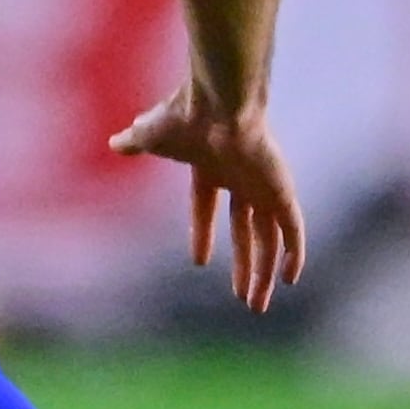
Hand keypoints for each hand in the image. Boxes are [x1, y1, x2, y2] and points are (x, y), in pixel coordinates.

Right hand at [109, 86, 305, 310]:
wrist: (218, 105)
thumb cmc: (183, 117)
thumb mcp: (150, 134)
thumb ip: (135, 142)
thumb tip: (114, 142)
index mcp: (211, 167)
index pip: (207, 206)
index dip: (202, 233)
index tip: (199, 262)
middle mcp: (240, 180)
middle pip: (246, 232)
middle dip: (244, 266)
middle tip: (244, 298)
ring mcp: (263, 187)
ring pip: (269, 239)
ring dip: (263, 272)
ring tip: (256, 303)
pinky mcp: (281, 190)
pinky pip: (293, 229)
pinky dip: (294, 254)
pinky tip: (289, 279)